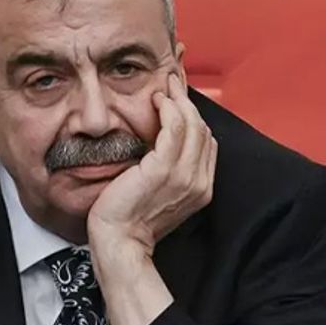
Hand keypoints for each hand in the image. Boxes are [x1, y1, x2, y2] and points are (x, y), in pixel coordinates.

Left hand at [87, 73, 217, 254]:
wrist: (119, 241)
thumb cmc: (130, 219)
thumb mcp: (158, 193)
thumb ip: (170, 172)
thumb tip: (164, 145)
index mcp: (201, 188)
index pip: (207, 142)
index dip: (194, 117)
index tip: (178, 99)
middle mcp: (199, 182)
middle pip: (203, 129)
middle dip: (189, 102)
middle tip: (171, 83)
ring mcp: (184, 176)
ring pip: (193, 125)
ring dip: (179, 100)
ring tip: (164, 87)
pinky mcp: (163, 169)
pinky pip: (175, 129)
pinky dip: (169, 109)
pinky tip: (158, 101)